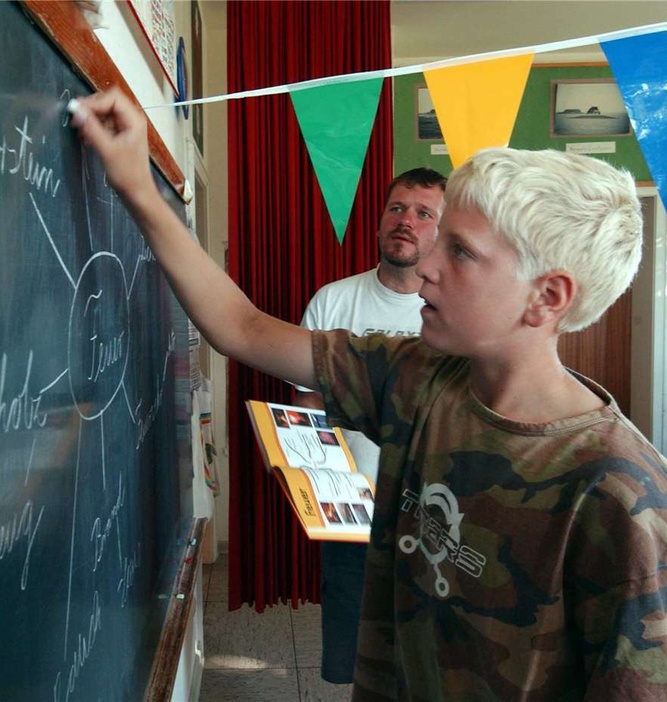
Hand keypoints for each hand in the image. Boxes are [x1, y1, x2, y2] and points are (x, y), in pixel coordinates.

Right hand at [69, 87, 155, 204]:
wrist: (137, 193)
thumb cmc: (127, 175)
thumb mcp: (107, 150)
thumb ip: (91, 128)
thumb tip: (75, 108)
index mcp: (134, 120)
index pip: (112, 97)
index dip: (93, 102)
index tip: (78, 113)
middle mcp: (131, 120)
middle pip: (106, 102)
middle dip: (90, 110)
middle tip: (75, 121)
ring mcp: (125, 128)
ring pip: (103, 113)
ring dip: (90, 120)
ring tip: (79, 132)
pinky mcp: (119, 136)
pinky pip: (103, 124)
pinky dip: (93, 128)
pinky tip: (85, 138)